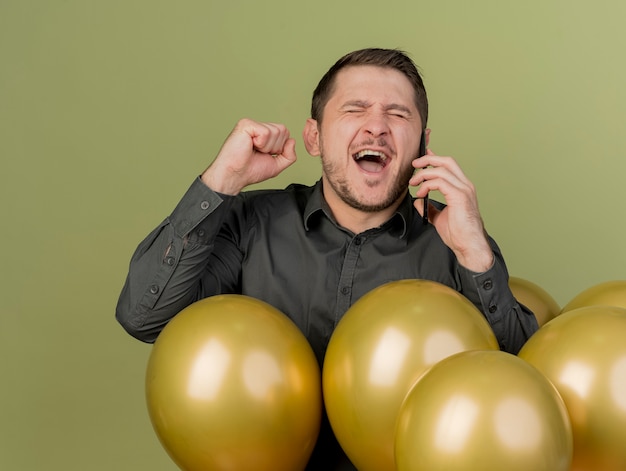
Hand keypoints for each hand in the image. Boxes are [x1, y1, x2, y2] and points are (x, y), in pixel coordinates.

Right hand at [201, 118, 297, 194]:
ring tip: (253, 150)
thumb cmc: (249, 171)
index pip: (284, 133)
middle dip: (274, 147)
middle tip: (258, 152)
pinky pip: (266, 132)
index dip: (279, 147)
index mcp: (263, 134)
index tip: (264, 154)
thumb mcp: (276, 165)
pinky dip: (260, 144)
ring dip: (267, 147)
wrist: (234, 175)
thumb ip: (289, 155)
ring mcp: (251, 124)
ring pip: (275, 131)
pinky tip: (249, 146)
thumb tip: (292, 141)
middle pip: (282, 130)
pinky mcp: (246, 124)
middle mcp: (258, 127)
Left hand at [410, 149, 493, 271]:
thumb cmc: (458, 234)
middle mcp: (465, 185)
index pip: (449, 166)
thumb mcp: (439, 217)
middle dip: (428, 159)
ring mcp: (464, 189)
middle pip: (447, 161)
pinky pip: (439, 182)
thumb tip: (419, 200)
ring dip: (423, 174)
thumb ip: (429, 207)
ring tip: (413, 183)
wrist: (468, 246)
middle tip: (414, 164)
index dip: (434, 158)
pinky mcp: (459, 196)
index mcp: (462, 188)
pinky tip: (420, 193)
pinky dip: (427, 185)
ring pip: (441, 169)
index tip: (420, 159)